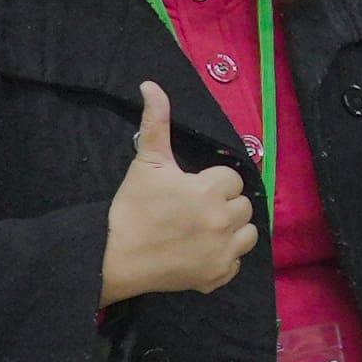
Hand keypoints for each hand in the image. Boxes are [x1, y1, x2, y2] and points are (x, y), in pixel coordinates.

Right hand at [97, 84, 263, 305]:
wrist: (113, 258)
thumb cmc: (131, 209)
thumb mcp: (146, 162)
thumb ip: (156, 122)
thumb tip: (151, 85)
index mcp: (210, 191)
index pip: (232, 179)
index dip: (211, 182)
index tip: (190, 189)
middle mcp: (223, 222)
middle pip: (243, 205)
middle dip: (223, 204)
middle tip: (193, 209)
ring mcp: (222, 252)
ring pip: (248, 233)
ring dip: (232, 230)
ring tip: (203, 228)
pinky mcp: (217, 276)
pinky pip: (236, 262)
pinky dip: (223, 257)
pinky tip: (200, 251)